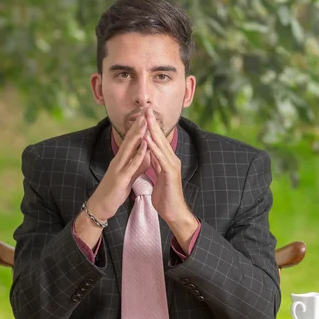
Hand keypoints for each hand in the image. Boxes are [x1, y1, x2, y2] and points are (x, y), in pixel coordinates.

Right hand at [87, 114, 147, 220]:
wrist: (102, 206)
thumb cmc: (115, 190)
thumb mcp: (129, 174)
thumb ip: (138, 164)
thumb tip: (147, 154)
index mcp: (122, 159)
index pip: (132, 139)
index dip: (139, 126)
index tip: (147, 114)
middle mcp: (119, 160)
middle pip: (130, 139)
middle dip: (139, 124)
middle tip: (146, 110)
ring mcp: (118, 168)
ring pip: (129, 148)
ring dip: (138, 135)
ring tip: (145, 122)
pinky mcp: (120, 178)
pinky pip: (131, 165)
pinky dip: (138, 155)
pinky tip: (144, 147)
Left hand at [144, 106, 198, 251]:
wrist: (173, 212)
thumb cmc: (165, 197)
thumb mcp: (158, 176)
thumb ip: (155, 164)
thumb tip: (151, 155)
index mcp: (167, 160)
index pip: (158, 139)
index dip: (151, 126)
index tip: (144, 113)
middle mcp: (171, 159)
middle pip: (161, 137)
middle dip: (153, 122)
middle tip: (146, 107)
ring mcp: (172, 165)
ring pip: (161, 144)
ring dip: (153, 130)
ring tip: (146, 117)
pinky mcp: (170, 173)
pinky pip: (160, 158)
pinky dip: (154, 147)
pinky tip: (148, 139)